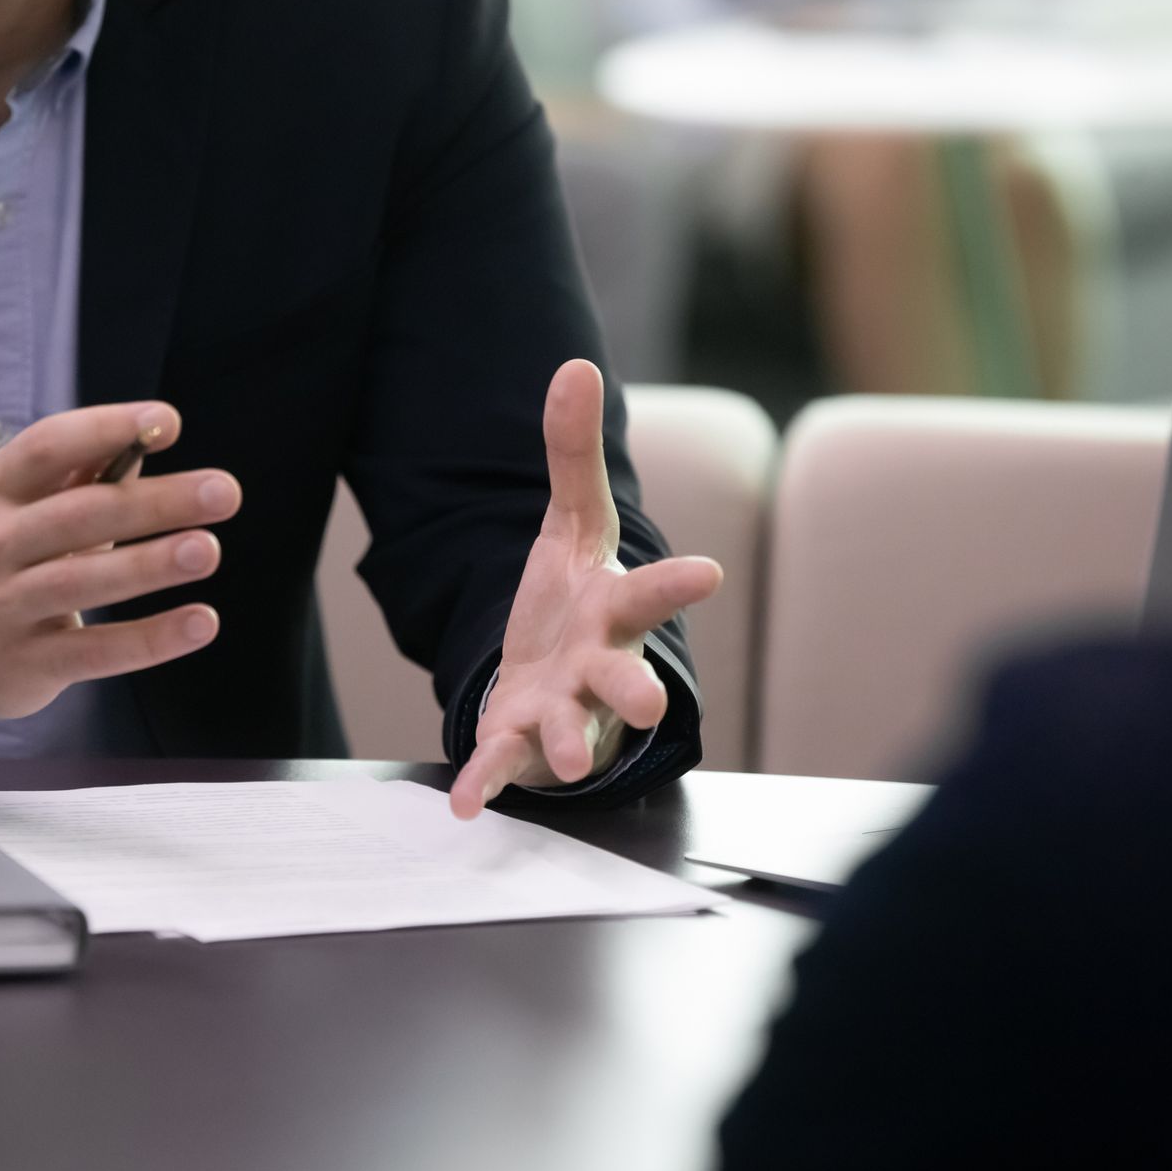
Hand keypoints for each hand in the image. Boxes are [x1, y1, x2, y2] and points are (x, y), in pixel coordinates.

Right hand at [0, 403, 241, 725]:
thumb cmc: (4, 556)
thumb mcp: (23, 506)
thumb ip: (82, 472)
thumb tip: (146, 438)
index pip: (50, 447)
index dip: (108, 429)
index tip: (166, 421)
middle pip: (80, 514)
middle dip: (155, 502)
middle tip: (223, 492)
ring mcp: (8, 605)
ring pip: (85, 581)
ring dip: (151, 564)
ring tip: (208, 550)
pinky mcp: (31, 663)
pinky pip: (99, 650)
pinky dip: (153, 638)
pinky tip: (201, 622)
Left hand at [449, 360, 722, 819]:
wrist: (558, 677)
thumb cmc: (578, 600)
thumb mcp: (573, 523)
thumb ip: (572, 453)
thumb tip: (575, 366)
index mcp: (615, 610)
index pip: (651, 593)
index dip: (677, 584)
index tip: (709, 573)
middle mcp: (599, 667)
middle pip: (622, 678)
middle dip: (635, 690)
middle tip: (654, 704)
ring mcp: (563, 709)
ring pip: (571, 730)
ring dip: (568, 744)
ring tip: (563, 761)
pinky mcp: (522, 739)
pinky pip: (505, 763)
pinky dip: (486, 782)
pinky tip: (463, 805)